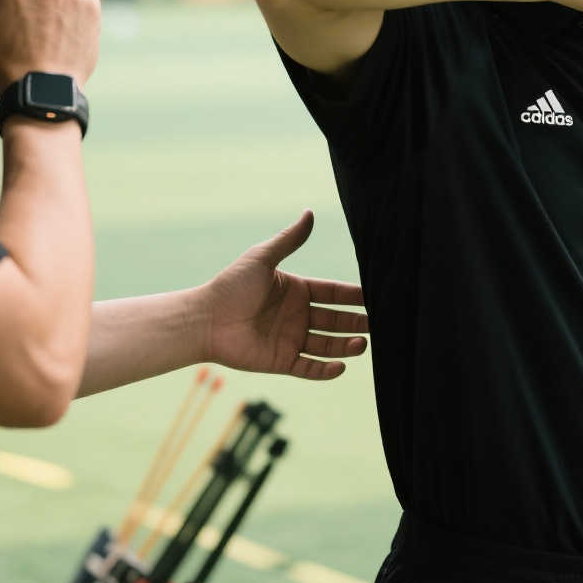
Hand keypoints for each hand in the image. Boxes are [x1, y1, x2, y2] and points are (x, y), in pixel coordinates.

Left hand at [200, 211, 367, 380]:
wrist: (205, 319)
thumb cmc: (231, 285)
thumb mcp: (263, 258)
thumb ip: (289, 240)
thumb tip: (309, 212)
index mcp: (296, 291)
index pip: (332, 293)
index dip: (352, 295)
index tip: (374, 296)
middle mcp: (297, 316)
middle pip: (335, 320)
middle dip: (356, 322)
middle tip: (377, 323)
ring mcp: (291, 339)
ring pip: (327, 345)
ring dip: (346, 346)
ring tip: (363, 344)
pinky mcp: (281, 361)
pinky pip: (309, 368)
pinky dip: (326, 370)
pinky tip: (341, 366)